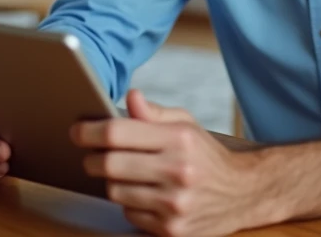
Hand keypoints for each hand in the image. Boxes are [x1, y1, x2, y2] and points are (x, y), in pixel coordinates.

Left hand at [72, 89, 267, 236]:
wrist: (243, 194)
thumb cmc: (207, 156)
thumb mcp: (186, 124)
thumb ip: (154, 113)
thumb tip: (130, 97)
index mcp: (178, 139)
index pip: (116, 133)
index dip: (88, 131)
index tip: (77, 130)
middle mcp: (177, 172)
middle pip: (108, 165)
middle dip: (92, 158)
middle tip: (91, 155)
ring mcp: (174, 204)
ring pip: (114, 192)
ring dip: (111, 182)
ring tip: (124, 174)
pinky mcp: (172, 230)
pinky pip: (129, 214)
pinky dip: (129, 204)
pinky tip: (144, 195)